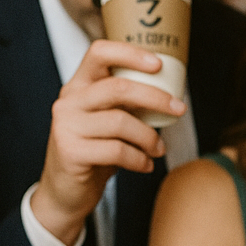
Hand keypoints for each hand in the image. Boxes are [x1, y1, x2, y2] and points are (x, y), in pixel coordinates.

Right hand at [31, 40, 184, 244]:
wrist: (66, 192)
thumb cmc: (96, 152)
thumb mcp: (110, 122)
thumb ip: (129, 104)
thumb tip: (172, 94)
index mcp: (79, 86)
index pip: (98, 52)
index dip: (130, 53)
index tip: (159, 65)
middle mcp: (68, 101)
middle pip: (118, 87)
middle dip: (156, 98)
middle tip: (179, 110)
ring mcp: (66, 125)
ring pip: (121, 121)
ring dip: (149, 137)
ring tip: (158, 149)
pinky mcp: (70, 151)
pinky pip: (117, 150)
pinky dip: (139, 159)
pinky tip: (145, 165)